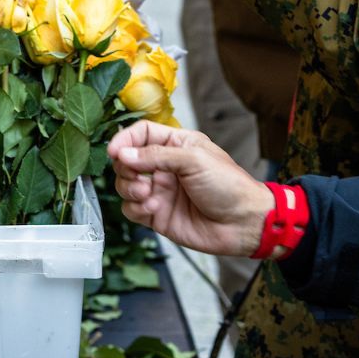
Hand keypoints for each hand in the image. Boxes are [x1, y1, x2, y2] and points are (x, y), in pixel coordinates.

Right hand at [108, 121, 271, 257]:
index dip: (125, 140)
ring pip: (125, 185)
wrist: (243, 223)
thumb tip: (123, 154)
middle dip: (125, 167)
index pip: (141, 134)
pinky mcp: (156, 215)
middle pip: (127, 160)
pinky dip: (135, 207)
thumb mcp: (194, 160)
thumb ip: (156, 155)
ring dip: (128, 188)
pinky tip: (153, 208)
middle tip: (137, 176)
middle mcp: (164, 167)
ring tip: (146, 193)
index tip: (115, 151)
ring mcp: (160, 191)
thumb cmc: (228, 186)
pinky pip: (131, 209)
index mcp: (176, 145)